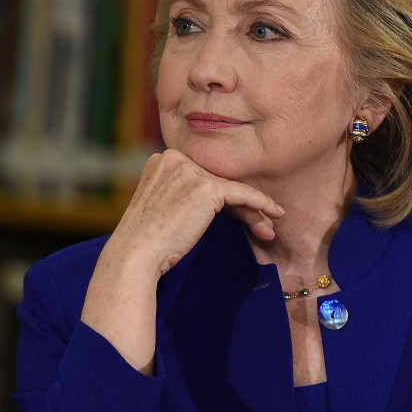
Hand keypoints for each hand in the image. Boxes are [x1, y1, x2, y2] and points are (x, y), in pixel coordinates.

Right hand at [80, 149, 283, 372]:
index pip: (203, 174)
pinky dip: (262, 204)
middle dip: (241, 204)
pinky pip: (243, 194)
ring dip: (253, 210)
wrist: (136, 254)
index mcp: (162, 159)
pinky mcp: (206, 187)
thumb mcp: (160, 204)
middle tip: (260, 223)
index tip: (239, 214)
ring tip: (267, 228)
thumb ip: (181, 192)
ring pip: (232, 188)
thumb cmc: (147, 240)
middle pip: (219, 179)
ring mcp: (190, 170)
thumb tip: (218, 199)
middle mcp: (174, 157)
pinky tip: (275, 214)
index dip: (223, 196)